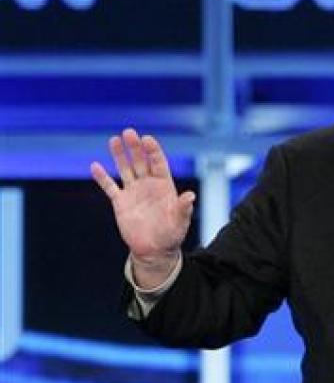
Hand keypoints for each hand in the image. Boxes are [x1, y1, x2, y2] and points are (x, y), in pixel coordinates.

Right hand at [90, 129, 194, 287]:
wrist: (155, 249)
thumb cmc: (172, 234)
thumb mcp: (180, 221)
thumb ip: (183, 208)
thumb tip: (190, 196)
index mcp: (164, 186)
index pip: (159, 163)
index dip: (153, 151)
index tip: (147, 139)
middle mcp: (148, 185)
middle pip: (141, 161)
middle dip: (135, 147)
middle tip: (128, 132)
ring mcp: (134, 192)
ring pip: (125, 169)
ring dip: (119, 155)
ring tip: (114, 140)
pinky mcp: (120, 203)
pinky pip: (110, 187)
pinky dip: (102, 177)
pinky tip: (95, 165)